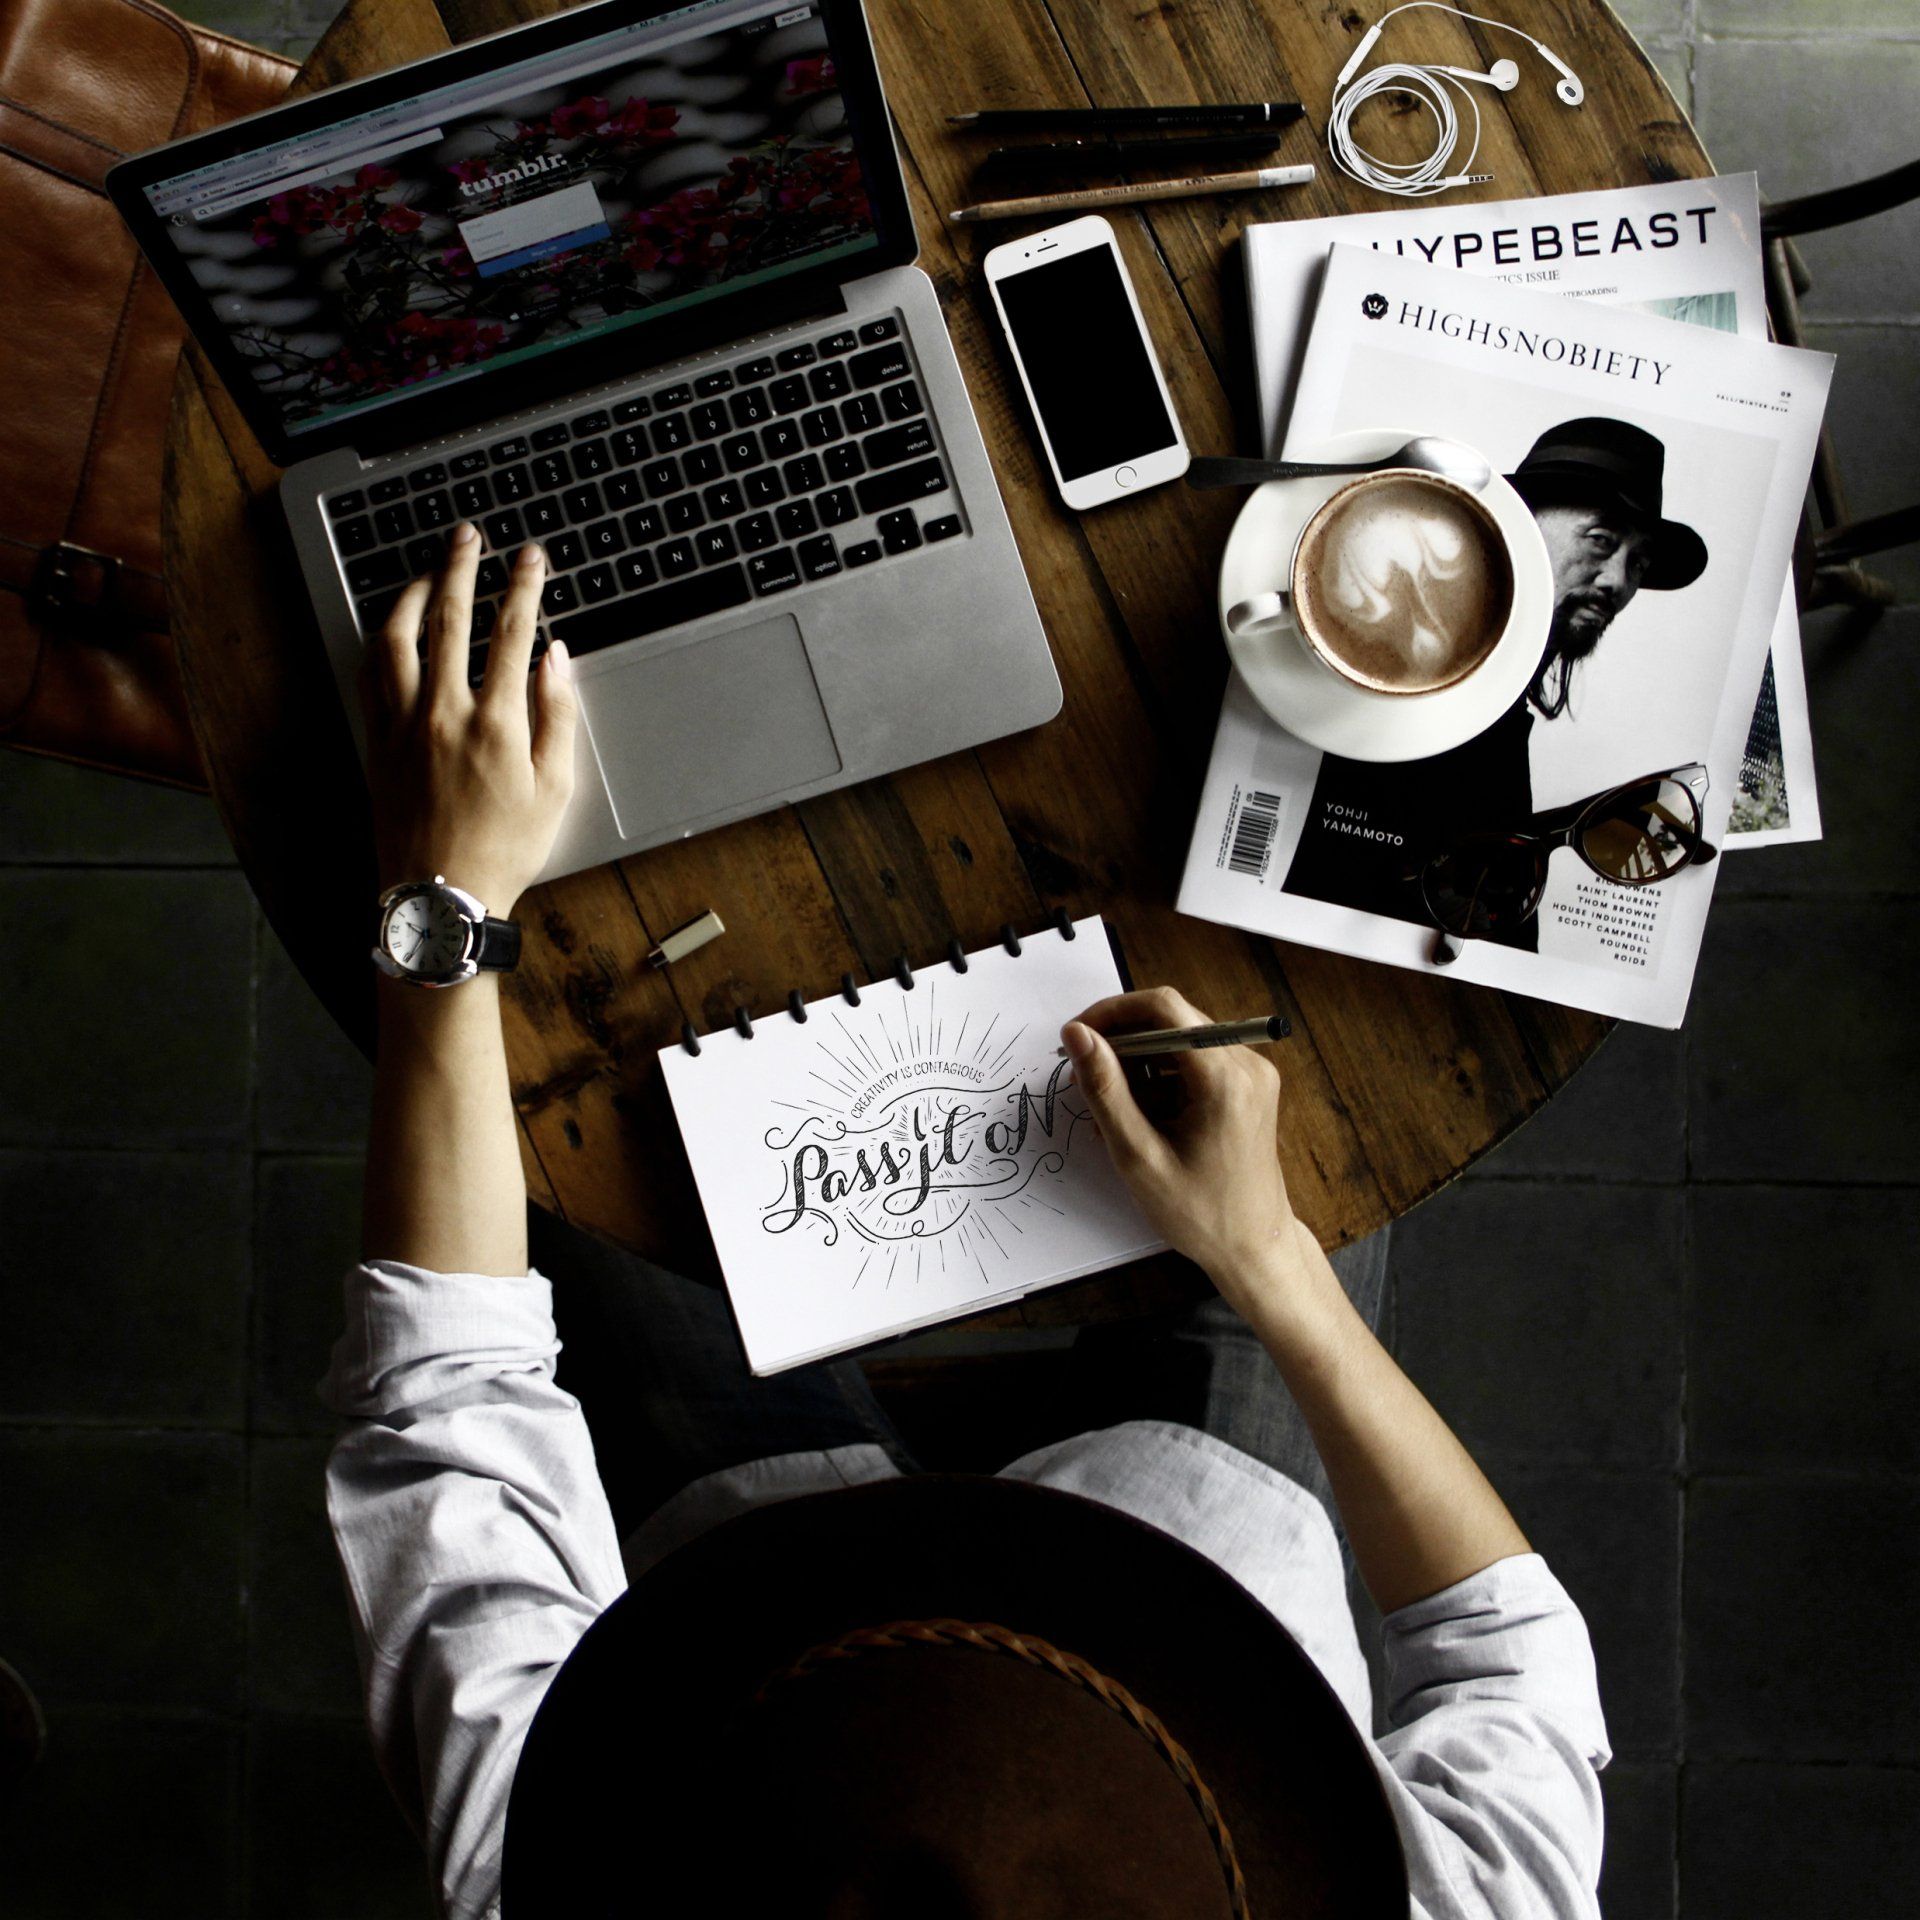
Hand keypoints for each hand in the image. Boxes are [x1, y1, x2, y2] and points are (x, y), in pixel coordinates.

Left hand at [358, 525, 577, 916]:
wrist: (441, 896)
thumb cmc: (505, 849)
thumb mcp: (555, 789)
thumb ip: (558, 715)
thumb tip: (555, 657)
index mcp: (496, 723)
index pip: (510, 632)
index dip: (523, 586)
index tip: (530, 557)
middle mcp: (443, 713)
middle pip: (449, 618)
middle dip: (461, 567)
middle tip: (469, 535)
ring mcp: (402, 724)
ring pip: (398, 637)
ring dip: (413, 594)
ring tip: (428, 570)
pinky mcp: (377, 741)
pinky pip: (372, 673)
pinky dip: (383, 639)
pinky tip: (393, 627)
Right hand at [1062, 987, 1311, 1314]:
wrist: (1254, 1248)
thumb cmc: (1200, 1214)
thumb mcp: (1139, 1156)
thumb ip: (1105, 1090)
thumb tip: (1076, 1035)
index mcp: (1225, 1078)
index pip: (1163, 1008)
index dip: (1112, 1013)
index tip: (1078, 1038)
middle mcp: (1247, 1064)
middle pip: (1171, 1020)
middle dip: (1122, 1044)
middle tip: (1086, 1081)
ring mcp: (1251, 1074)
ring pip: (1179, 1041)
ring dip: (1139, 1066)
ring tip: (1114, 1115)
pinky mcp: (1248, 1087)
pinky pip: (1195, 1062)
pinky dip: (1161, 1081)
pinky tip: (1142, 1120)